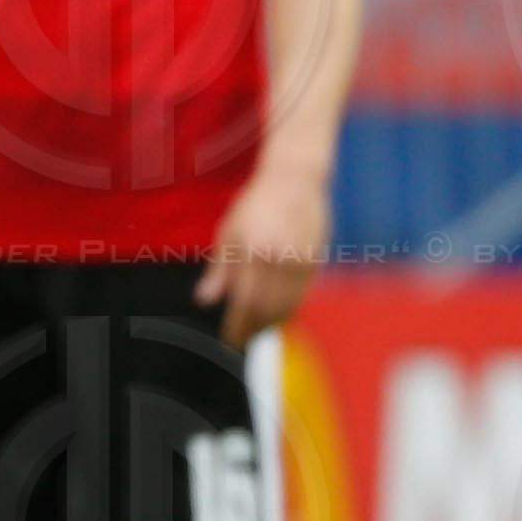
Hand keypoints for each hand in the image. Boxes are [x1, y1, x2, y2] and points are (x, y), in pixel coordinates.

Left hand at [198, 165, 327, 345]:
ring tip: (258, 331)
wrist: (296, 181)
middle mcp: (281, 262)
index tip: (229, 339)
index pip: (245, 303)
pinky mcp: (316, 263)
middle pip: (268, 310)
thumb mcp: (229, 232)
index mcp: (255, 253)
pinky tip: (277, 314)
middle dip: (254, 329)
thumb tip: (205, 301)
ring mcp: (302, 263)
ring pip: (288, 307)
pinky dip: (289, 310)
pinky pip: (302, 296)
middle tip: (242, 340)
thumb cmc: (255, 204)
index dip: (238, 326)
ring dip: (272, 324)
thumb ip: (219, 270)